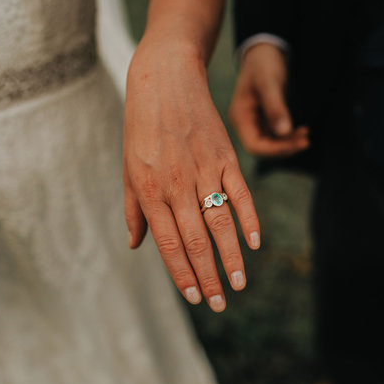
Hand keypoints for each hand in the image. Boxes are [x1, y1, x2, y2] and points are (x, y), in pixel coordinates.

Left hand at [123, 39, 260, 312]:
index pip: (168, 243)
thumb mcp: (128, 167)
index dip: (183, 274)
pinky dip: (250, 220)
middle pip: (197, 240)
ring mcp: (204, 170)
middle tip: (221, 304)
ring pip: (221, 223)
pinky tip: (254, 244)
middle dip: (209, 277)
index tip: (196, 298)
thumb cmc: (141, 126)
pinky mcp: (226, 156)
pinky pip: (241, 194)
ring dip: (231, 257)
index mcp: (150, 190)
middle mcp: (178, 184)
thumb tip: (137, 246)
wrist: (165, 78)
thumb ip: (134, 209)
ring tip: (239, 284)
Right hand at [229, 43, 309, 157]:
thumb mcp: (269, 82)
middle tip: (306, 141)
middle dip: (284, 148)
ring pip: (271, 143)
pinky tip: (303, 130)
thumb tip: (284, 132)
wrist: (264, 51)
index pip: (254, 145)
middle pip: (263, 147)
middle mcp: (245, 123)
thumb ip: (275, 107)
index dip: (274, 150)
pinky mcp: (265, 119)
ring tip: (306, 136)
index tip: (295, 144)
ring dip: (289, 143)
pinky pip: (276, 135)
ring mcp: (254, 122)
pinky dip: (290, 136)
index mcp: (240, 116)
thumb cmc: (263, 63)